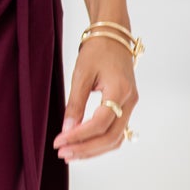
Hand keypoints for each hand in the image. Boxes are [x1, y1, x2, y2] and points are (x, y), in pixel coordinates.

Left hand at [53, 34, 137, 162]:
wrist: (113, 36)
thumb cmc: (97, 50)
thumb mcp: (81, 74)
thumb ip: (75, 103)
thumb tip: (67, 129)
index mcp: (120, 90)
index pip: (100, 123)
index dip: (79, 136)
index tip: (59, 141)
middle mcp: (129, 101)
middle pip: (111, 137)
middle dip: (86, 149)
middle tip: (63, 153)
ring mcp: (130, 105)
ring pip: (116, 138)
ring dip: (93, 149)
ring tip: (70, 154)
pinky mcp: (126, 106)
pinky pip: (116, 131)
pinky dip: (100, 142)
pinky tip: (83, 145)